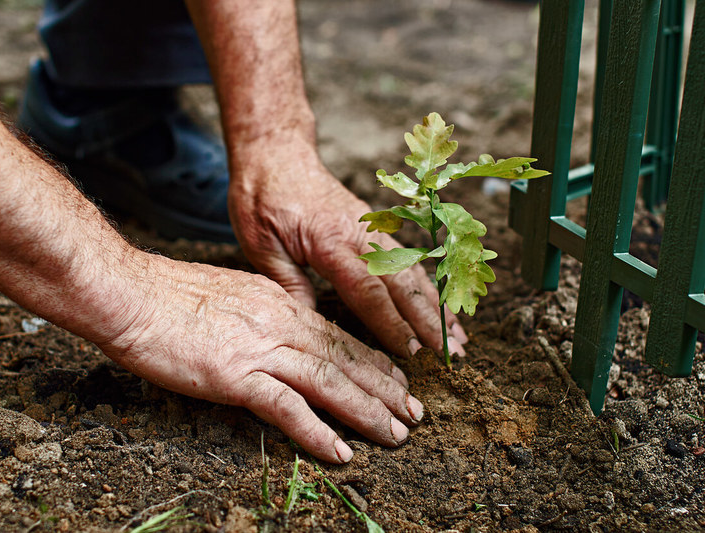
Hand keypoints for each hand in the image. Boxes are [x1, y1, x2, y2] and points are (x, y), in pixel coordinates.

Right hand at [99, 252, 421, 462]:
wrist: (131, 294)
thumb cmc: (170, 295)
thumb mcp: (231, 294)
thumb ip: (262, 314)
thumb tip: (281, 333)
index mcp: (279, 304)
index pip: (336, 336)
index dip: (371, 360)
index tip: (396, 379)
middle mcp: (281, 323)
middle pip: (345, 359)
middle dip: (384, 388)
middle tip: (414, 413)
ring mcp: (261, 349)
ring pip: (329, 382)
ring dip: (366, 411)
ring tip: (396, 434)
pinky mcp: (237, 375)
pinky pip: (287, 408)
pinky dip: (317, 432)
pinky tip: (341, 451)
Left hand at [228, 132, 467, 359]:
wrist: (275, 152)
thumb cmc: (261, 197)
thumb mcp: (260, 244)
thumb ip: (289, 284)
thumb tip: (309, 326)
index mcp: (329, 241)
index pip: (368, 290)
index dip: (392, 324)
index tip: (411, 353)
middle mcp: (359, 234)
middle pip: (403, 282)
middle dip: (429, 321)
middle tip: (451, 355)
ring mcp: (370, 228)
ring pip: (413, 270)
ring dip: (437, 305)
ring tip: (459, 338)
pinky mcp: (373, 226)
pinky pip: (408, 258)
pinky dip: (428, 285)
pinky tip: (441, 305)